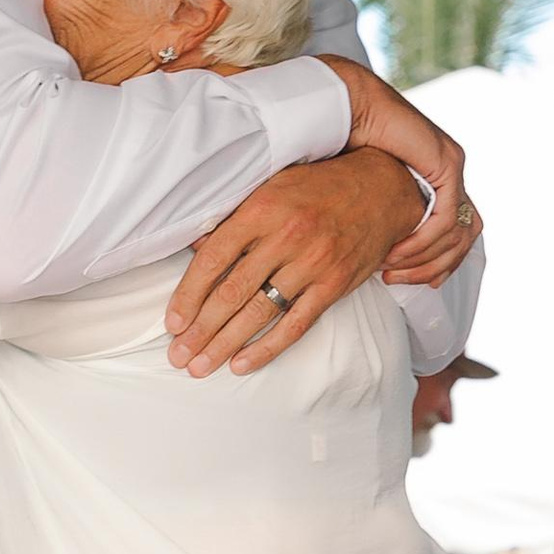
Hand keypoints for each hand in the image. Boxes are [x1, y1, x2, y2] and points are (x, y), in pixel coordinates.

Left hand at [167, 154, 425, 376]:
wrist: (381, 187)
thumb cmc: (318, 187)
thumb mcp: (271, 187)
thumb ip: (234, 218)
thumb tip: (194, 247)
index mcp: (262, 209)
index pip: (213, 259)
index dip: (188, 294)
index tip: (172, 322)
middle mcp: (286, 237)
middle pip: (232, 292)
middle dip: (200, 330)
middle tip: (177, 355)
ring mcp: (312, 264)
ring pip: (259, 313)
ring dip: (225, 344)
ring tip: (200, 366)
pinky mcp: (334, 284)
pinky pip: (295, 324)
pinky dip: (266, 347)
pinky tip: (241, 364)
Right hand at [316, 62, 475, 288]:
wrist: (349, 104)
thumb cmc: (346, 140)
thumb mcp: (368, 188)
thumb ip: (381, 211)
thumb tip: (369, 249)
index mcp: (437, 176)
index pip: (458, 231)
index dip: (440, 261)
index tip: (414, 280)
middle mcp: (451, 171)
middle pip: (466, 237)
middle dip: (437, 267)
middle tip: (403, 280)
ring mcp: (453, 166)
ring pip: (460, 233)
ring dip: (427, 258)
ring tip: (394, 268)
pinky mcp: (447, 165)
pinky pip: (445, 219)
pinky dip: (423, 241)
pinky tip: (397, 250)